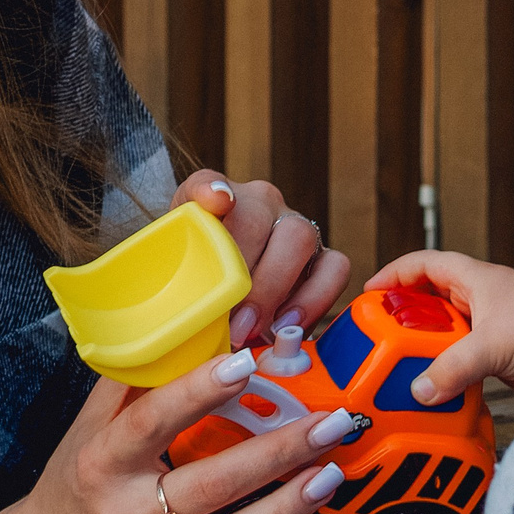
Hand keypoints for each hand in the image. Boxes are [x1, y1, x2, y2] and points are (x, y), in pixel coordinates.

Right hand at [0, 348, 360, 513]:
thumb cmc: (78, 479)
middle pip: (209, 486)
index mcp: (101, 463)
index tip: (246, 363)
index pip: (153, 421)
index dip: (200, 391)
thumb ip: (137, 382)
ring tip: (329, 475)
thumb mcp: (90, 423)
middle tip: (326, 424)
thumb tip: (196, 332)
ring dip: (288, 510)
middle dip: (276, 453)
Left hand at [172, 170, 348, 351]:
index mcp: (213, 199)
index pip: (207, 184)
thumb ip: (178, 279)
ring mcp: (293, 225)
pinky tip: (291, 326)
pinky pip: (335, 267)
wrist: (227, 283)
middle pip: (259, 218)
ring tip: (263, 328)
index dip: (212, 191)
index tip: (217, 203)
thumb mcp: (180, 273)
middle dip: (247, 271)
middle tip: (236, 321)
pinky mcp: (322, 255)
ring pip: (300, 237)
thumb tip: (192, 318)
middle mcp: (258, 203)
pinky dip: (316, 299)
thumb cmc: (203, 280)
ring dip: (280, 288)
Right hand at [366, 251, 513, 404]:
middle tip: (380, 333)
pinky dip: (446, 366)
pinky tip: (435, 382)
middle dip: (404, 314)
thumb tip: (420, 391)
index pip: (424, 264)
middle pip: (429, 299)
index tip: (371, 291)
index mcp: (475, 279)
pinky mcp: (498, 352)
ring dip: (425, 345)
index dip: (395, 273)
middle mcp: (480, 298)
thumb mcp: (490, 345)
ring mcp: (489, 325)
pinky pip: (461, 355)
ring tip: (401, 363)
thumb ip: (451, 367)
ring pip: (444, 330)